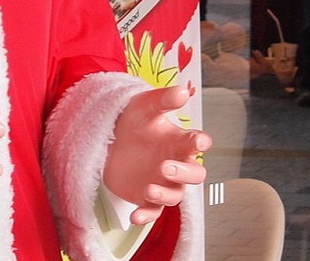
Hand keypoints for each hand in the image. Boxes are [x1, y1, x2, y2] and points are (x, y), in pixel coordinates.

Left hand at [102, 86, 211, 226]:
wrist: (108, 137)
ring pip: (175, 196)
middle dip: (183, 173)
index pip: (197, 143)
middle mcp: (177, 163)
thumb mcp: (145, 106)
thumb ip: (163, 100)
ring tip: (148, 189)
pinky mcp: (145, 198)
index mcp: (179, 140)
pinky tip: (134, 217)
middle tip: (165, 166)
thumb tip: (182, 92)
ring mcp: (163, 183)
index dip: (200, 142)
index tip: (199, 141)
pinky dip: (145, 216)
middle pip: (195, 175)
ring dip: (164, 195)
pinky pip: (152, 212)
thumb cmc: (133, 119)